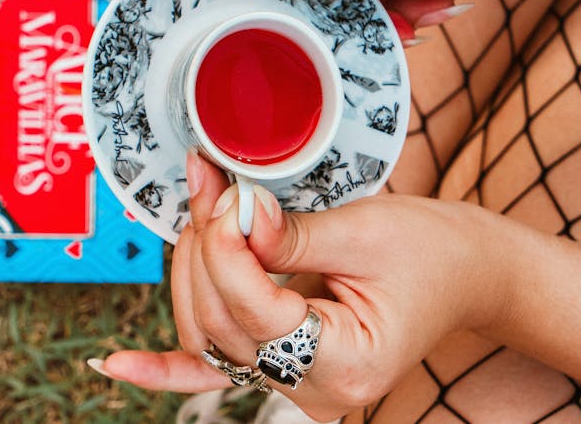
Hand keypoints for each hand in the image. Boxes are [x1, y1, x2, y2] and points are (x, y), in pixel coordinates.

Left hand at [92, 154, 513, 420]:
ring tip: (199, 213)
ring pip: (206, 339)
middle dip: (206, 253)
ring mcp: (292, 383)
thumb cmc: (434, 252)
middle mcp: (315, 390)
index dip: (228, 251)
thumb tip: (231, 215)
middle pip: (221, 328)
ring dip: (190, 275)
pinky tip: (111, 362)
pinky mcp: (277, 362)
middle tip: (211, 190)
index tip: (225, 198)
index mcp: (348, 363)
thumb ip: (291, 234)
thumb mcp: (367, 232)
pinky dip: (161, 368)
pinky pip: (209, 372)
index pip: (255, 314)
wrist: (469, 273)